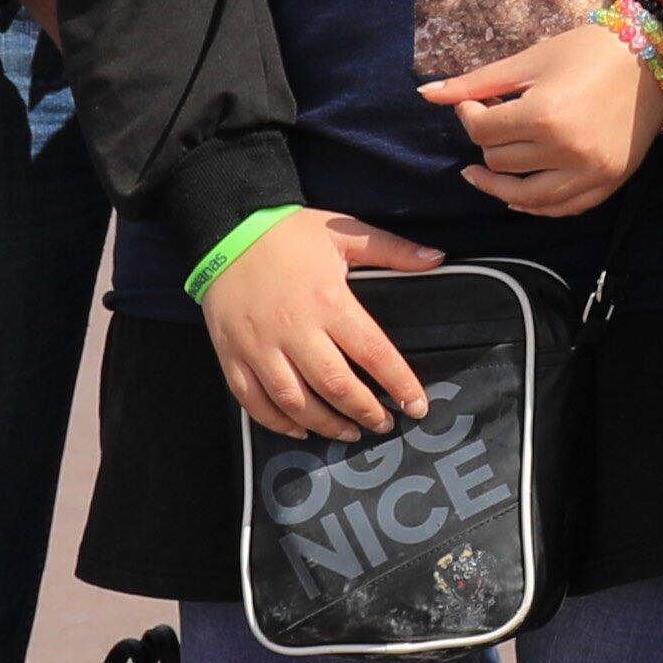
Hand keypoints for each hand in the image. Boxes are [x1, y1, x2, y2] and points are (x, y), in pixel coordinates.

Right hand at [201, 213, 445, 439]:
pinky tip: (300, 430)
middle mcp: (293, 329)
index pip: (372, 352)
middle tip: (383, 425)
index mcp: (328, 301)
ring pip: (294, 400)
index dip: (399, 383)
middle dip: (364, 412)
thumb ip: (392, 249)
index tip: (417, 406)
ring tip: (349, 433)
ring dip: (325, 424)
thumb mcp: (345, 232)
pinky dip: (276, 422)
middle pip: (334, 385)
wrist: (225, 228)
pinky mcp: (231, 355)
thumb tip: (437, 258)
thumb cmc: (289, 233)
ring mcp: (258, 346)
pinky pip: (252, 400)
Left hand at [427, 13, 659, 216]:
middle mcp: (566, 149)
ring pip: (524, 197)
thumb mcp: (530, 60)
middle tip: (493, 120)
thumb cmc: (590, 51)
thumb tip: (425, 94)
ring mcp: (590, 171)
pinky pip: (562, 208)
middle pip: (499, 162)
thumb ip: (476, 82)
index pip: (483, 132)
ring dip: (498, 186)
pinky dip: (536, 205)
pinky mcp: (609, 182)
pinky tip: (518, 194)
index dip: (469, 115)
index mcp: (544, 114)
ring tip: (482, 172)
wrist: (654, 59)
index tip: (475, 101)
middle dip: (487, 141)